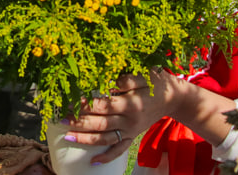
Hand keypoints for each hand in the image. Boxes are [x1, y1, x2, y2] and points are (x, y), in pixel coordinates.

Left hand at [63, 71, 178, 163]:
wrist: (175, 99)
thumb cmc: (157, 82)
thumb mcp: (144, 75)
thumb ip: (125, 79)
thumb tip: (106, 82)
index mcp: (130, 104)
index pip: (102, 105)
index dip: (85, 104)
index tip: (69, 102)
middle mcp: (129, 121)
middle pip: (100, 123)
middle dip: (79, 122)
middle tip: (61, 119)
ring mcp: (131, 131)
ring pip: (105, 138)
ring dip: (85, 138)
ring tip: (67, 136)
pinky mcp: (133, 136)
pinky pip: (119, 149)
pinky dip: (107, 156)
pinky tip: (93, 161)